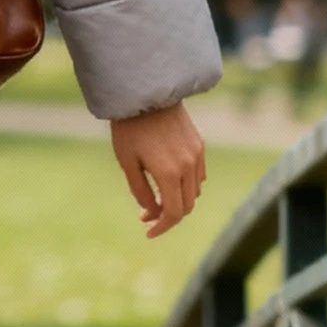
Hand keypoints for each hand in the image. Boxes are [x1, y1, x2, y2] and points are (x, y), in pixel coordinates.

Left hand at [110, 102, 204, 238]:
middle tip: (147, 216)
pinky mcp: (199, 145)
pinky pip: (199, 175)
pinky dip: (187, 185)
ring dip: (178, 200)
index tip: (148, 232)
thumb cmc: (130, 128)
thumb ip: (141, 191)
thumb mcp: (128, 162)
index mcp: (168, 173)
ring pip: (194, 191)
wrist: (146, 94)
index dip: (162, 227)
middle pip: (186, 206)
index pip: (173, 213)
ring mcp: (197, 155)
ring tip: (155, 198)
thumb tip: (152, 212)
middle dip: (168, 216)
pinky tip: (168, 181)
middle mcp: (188, 166)